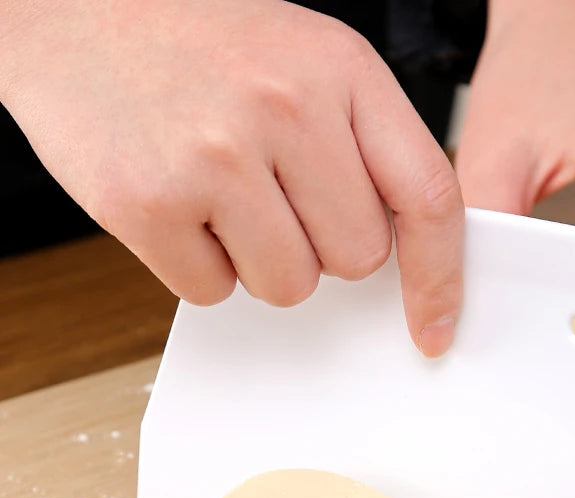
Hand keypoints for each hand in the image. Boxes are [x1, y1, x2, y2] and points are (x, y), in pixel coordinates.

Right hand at [0, 0, 462, 356]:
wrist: (72, 11)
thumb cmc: (201, 46)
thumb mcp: (307, 63)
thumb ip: (364, 149)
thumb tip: (399, 252)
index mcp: (342, 70)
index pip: (427, 196)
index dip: (439, 277)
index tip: (435, 327)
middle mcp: (284, 108)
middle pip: (356, 260)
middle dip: (322, 245)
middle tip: (276, 194)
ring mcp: (213, 157)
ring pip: (288, 287)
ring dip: (260, 260)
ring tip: (221, 193)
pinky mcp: (148, 205)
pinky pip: (214, 291)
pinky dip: (201, 264)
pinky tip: (180, 204)